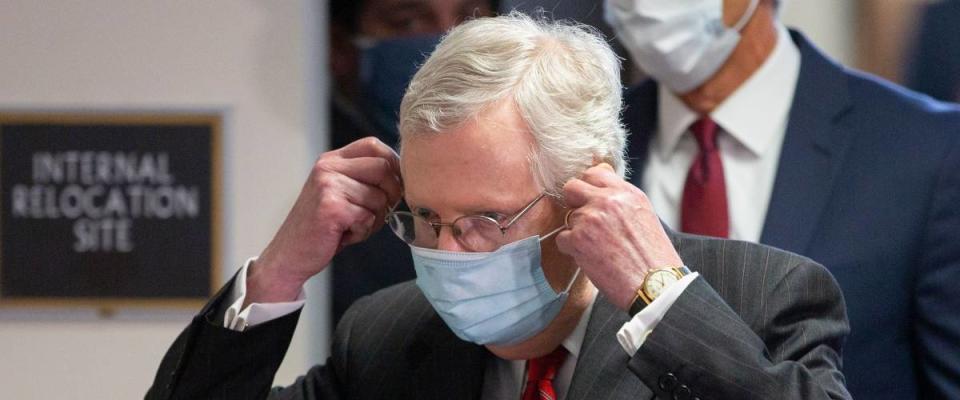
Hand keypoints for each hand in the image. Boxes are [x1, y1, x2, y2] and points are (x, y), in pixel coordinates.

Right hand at [248, 137, 402, 303]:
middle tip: (378, 212)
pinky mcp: (331, 207)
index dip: (393, 164)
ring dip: (374, 219)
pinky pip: (368, 217)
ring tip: (353, 226)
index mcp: (331, 160)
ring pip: (379, 197)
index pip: (374, 145)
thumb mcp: (340, 192)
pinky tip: (345, 235)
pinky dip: (363, 231)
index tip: (394, 185)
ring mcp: (328, 186)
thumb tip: (403, 176)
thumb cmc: (322, 226)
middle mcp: (328, 168)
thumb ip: (363, 179)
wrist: (290, 254)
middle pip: (383, 168)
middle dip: (391, 194)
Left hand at [554, 163, 682, 310]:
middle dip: (574, 202)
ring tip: (598, 248)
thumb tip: (602, 194)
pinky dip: (571, 249)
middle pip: (572, 187)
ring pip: (568, 217)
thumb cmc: (654, 257)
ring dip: (577, 231)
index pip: (594, 173)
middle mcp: (607, 200)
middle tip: (584, 219)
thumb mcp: (645, 216)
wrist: (655, 285)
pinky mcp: (577, 239)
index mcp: (627, 193)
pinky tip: (591, 258)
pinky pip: (562, 238)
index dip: (588, 187)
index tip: (588, 198)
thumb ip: (622, 201)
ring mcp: (590, 218)